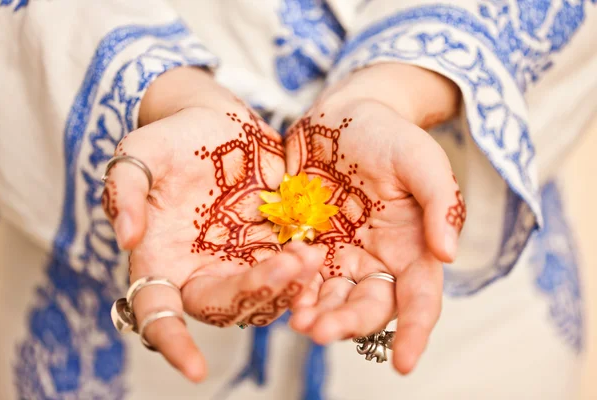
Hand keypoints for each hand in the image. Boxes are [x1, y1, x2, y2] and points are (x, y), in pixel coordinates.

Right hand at [102, 67, 323, 380]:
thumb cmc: (169, 141)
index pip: (159, 315)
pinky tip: (318, 258)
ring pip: (263, 295)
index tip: (195, 370)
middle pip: (224, 306)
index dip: (173, 344)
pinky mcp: (271, 245)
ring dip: (286, 286)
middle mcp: (202, 271)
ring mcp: (239, 261)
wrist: (214, 123)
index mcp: (163, 263)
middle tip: (285, 267)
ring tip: (309, 258)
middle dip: (254, 293)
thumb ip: (125, 192)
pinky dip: (304, 273)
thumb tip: (125, 238)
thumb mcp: (138, 156)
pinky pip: (290, 271)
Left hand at [287, 64, 463, 373]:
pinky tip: (282, 297)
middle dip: (349, 323)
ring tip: (299, 321)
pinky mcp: (306, 243)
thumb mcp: (422, 159)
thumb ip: (440, 202)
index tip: (404, 364)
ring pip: (333, 299)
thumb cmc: (389, 135)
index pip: (419, 298)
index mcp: (412, 246)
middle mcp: (376, 259)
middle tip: (322, 331)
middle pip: (369, 306)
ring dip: (318, 315)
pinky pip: (300, 277)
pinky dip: (293, 290)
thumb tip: (448, 255)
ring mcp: (339, 254)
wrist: (342, 115)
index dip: (416, 331)